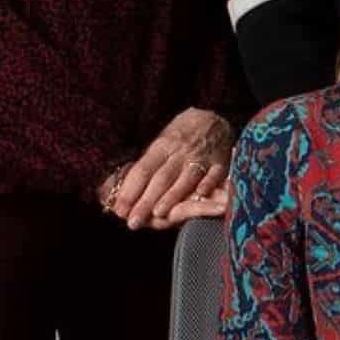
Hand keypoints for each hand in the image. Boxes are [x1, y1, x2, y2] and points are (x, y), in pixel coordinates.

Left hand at [111, 108, 232, 229]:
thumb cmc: (182, 135)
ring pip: (186, 178)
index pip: (144, 170)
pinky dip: (207, 184)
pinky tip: (200, 195)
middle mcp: (181, 151)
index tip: (119, 209)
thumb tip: (120, 189)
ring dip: (173, 196)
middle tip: (133, 221)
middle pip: (162, 178)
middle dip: (146, 201)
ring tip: (159, 214)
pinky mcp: (220, 162)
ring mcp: (201, 157)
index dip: (131, 190)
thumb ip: (148, 165)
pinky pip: (214, 174)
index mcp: (162, 145)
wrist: (214, 117)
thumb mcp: (162, 142)